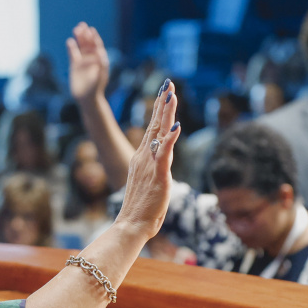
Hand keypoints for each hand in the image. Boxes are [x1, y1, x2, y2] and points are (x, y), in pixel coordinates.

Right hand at [67, 22, 109, 102]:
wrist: (87, 98)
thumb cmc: (96, 87)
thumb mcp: (100, 76)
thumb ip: (101, 64)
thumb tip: (100, 53)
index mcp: (100, 59)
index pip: (97, 45)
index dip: (94, 37)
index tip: (91, 30)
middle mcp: (92, 58)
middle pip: (88, 43)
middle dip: (86, 34)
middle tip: (82, 26)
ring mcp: (83, 61)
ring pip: (81, 46)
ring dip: (79, 38)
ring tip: (76, 29)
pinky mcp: (74, 66)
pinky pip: (73, 54)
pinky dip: (71, 47)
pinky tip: (70, 41)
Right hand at [114, 79, 179, 239]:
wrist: (131, 224)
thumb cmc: (141, 208)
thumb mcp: (148, 183)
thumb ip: (154, 169)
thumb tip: (160, 163)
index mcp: (142, 158)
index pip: (152, 128)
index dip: (158, 109)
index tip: (164, 92)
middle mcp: (144, 156)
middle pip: (155, 124)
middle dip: (162, 103)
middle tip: (168, 83)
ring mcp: (150, 164)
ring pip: (159, 132)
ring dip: (166, 113)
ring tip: (171, 94)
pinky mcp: (158, 174)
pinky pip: (165, 153)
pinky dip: (171, 138)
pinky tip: (177, 125)